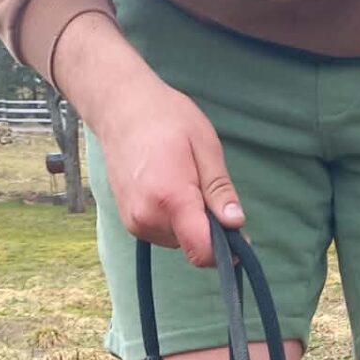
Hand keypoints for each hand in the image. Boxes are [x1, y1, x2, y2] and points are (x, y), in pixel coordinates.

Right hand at [53, 12, 241, 265]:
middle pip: (193, 245)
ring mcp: (135, 223)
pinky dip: (175, 220)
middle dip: (208, 227)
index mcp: (170, 198)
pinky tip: (168, 188)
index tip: (239, 237)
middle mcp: (148, 217)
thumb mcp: (204, 145)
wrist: (120, 108)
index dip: (226, 250)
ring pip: (179, 240)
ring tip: (182, 181)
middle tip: (203, 186)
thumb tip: (236, 223)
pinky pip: (165, 233)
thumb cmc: (165, 118)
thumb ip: (219, 189)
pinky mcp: (131, 223)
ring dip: (190, 222)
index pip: (202, 250)